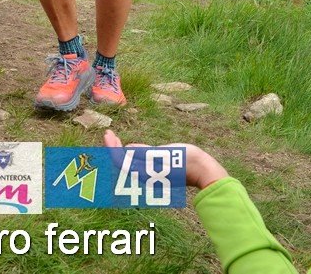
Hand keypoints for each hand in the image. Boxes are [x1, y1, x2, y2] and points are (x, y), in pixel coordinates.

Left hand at [103, 129, 227, 190]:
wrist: (202, 170)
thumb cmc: (185, 161)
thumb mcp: (165, 154)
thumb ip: (145, 152)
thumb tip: (127, 148)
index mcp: (146, 173)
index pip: (121, 161)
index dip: (111, 148)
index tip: (108, 134)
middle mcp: (145, 176)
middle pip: (121, 163)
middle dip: (112, 149)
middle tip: (108, 134)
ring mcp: (150, 174)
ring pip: (128, 164)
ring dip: (119, 151)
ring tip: (114, 139)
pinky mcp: (156, 171)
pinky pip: (137, 163)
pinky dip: (129, 154)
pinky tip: (128, 147)